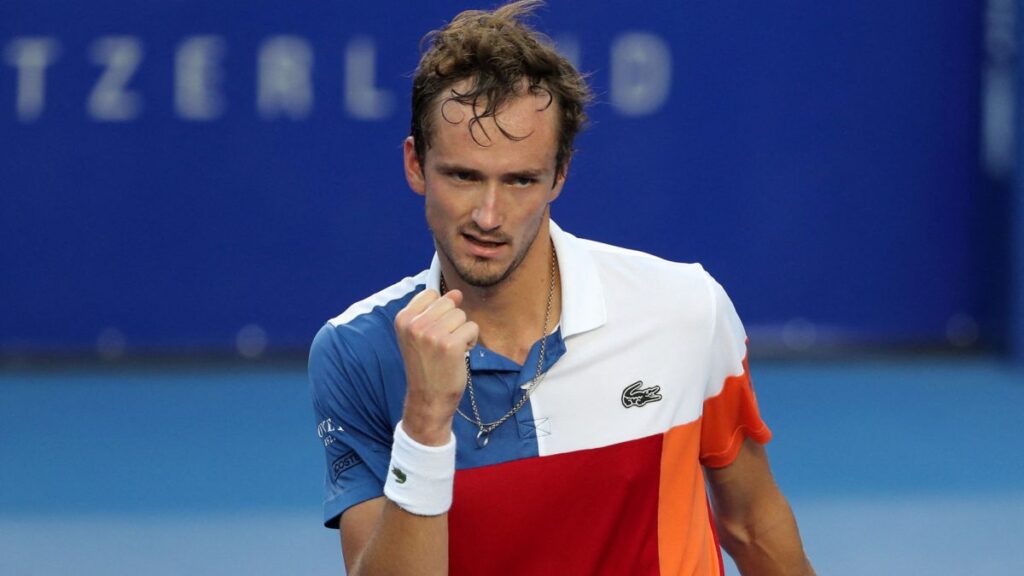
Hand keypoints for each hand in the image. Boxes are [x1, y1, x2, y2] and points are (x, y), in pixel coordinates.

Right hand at [393, 288, 478, 445]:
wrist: (428, 399)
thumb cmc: (426, 365)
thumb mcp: (420, 335)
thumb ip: (434, 310)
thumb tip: (457, 292)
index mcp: (403, 318)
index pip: (431, 294)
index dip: (439, 313)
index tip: (432, 334)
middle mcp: (415, 324)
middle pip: (449, 303)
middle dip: (452, 322)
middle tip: (441, 345)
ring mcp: (432, 334)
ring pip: (462, 315)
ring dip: (462, 332)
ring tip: (450, 351)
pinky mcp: (450, 345)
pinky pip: (472, 328)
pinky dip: (471, 341)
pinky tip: (459, 355)